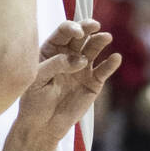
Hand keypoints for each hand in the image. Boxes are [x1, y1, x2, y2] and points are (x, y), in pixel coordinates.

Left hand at [14, 19, 120, 145]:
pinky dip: (111, 64)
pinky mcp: (93, 82)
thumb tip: (79, 59)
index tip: (77, 32)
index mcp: (51, 49)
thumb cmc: (34, 99)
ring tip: (106, 37)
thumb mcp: (37, 79)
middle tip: (94, 25)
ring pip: (93, 49)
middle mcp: (68, 54)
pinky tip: (115, 58)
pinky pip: (103, 70)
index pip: (63, 32)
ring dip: (100, 41)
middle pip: (80, 36)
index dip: (71, 28)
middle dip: (87, 28)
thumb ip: (55, 65)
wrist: (43, 124)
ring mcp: (82, 67)